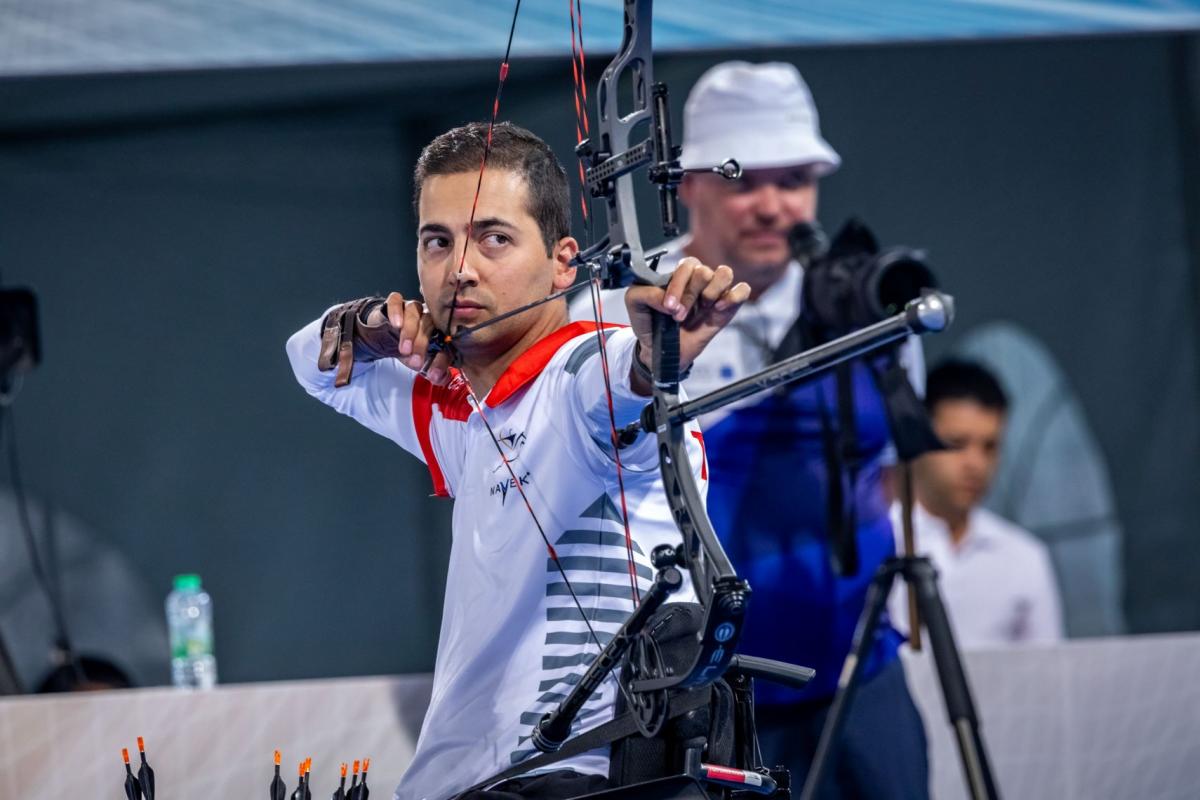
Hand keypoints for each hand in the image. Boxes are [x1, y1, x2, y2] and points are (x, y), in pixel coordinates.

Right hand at [378, 292, 453, 384]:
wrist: (388, 335)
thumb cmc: (411, 349)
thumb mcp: (422, 364)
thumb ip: (434, 372)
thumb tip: (439, 378)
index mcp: (442, 331)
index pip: (446, 342)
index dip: (441, 359)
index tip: (433, 374)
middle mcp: (431, 316)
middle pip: (430, 324)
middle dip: (422, 345)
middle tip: (415, 363)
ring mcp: (414, 308)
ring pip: (415, 311)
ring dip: (410, 331)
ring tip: (404, 349)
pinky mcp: (397, 303)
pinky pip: (397, 301)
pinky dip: (396, 311)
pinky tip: (396, 324)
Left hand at [624, 257, 749, 388]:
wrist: (662, 350)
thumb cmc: (651, 324)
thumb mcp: (635, 305)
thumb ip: (642, 292)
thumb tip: (665, 298)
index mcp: (679, 275)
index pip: (686, 266)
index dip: (678, 286)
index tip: (669, 307)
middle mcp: (698, 280)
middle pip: (704, 272)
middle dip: (690, 296)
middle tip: (679, 316)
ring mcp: (715, 292)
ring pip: (725, 273)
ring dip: (711, 293)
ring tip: (702, 308)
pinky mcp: (728, 306)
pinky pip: (742, 290)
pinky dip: (734, 296)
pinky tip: (719, 308)